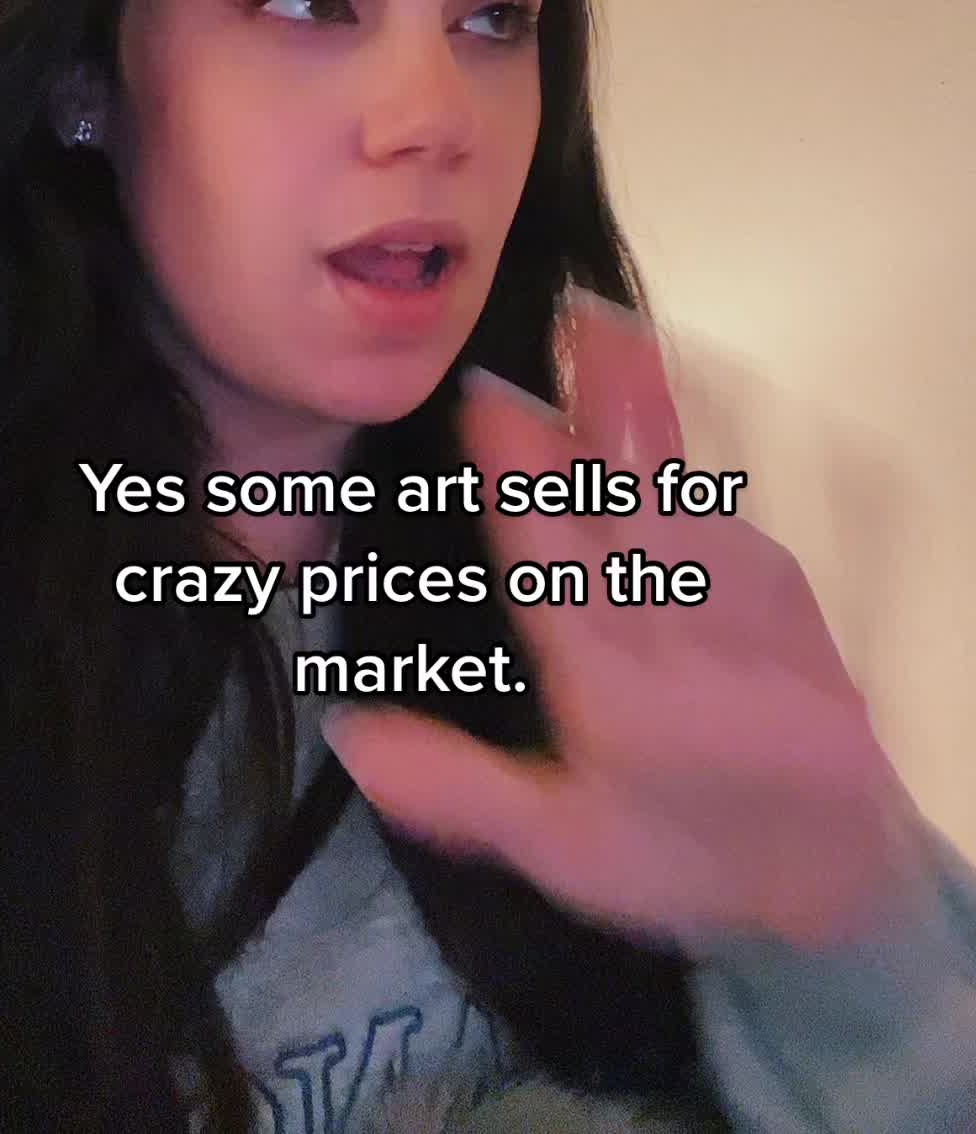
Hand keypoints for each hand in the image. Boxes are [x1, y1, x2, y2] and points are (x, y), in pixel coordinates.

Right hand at [323, 289, 922, 949]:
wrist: (836, 870)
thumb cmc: (681, 851)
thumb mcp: (559, 846)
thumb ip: (456, 785)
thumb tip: (347, 726)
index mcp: (612, 684)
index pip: (552, 556)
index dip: (519, 472)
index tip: (486, 398)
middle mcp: (680, 627)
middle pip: (633, 495)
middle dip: (601, 400)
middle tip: (574, 312)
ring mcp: (745, 598)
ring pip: (689, 485)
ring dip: (655, 403)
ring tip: (620, 327)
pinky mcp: (790, 588)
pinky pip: (738, 502)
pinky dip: (707, 439)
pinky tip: (690, 386)